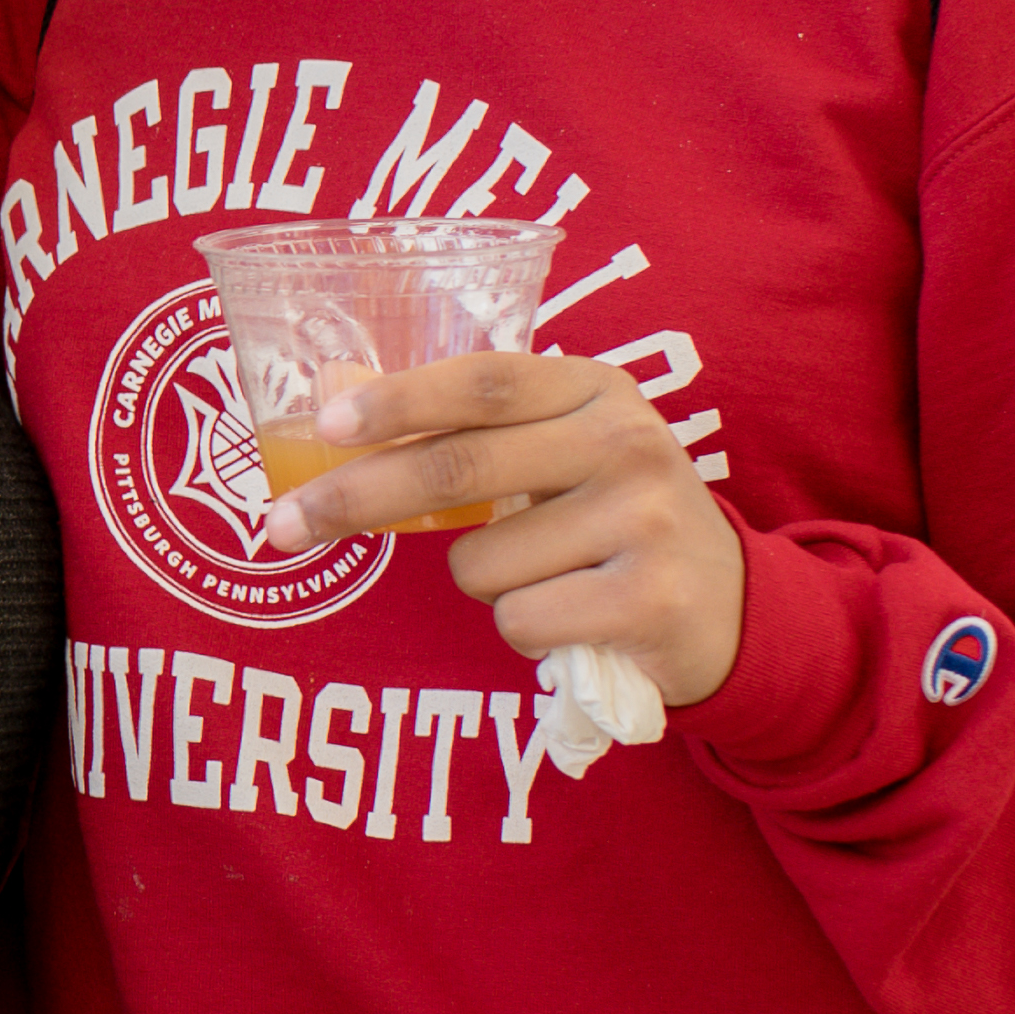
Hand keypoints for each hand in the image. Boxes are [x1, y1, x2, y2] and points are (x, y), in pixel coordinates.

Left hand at [259, 353, 749, 707]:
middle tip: (280, 528)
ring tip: (548, 576)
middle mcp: (627, 442)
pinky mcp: (649, 599)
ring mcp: (644, 521)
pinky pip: (519, 620)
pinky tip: (575, 616)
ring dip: (482, 584)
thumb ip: (479, 432)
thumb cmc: (615, 518)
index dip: (397, 401)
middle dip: (353, 500)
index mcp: (597, 388)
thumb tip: (333, 415)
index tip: (324, 425)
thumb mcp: (568, 449)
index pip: (481, 382)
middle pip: (457, 469)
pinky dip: (523, 630)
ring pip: (479, 564)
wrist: (734, 605)